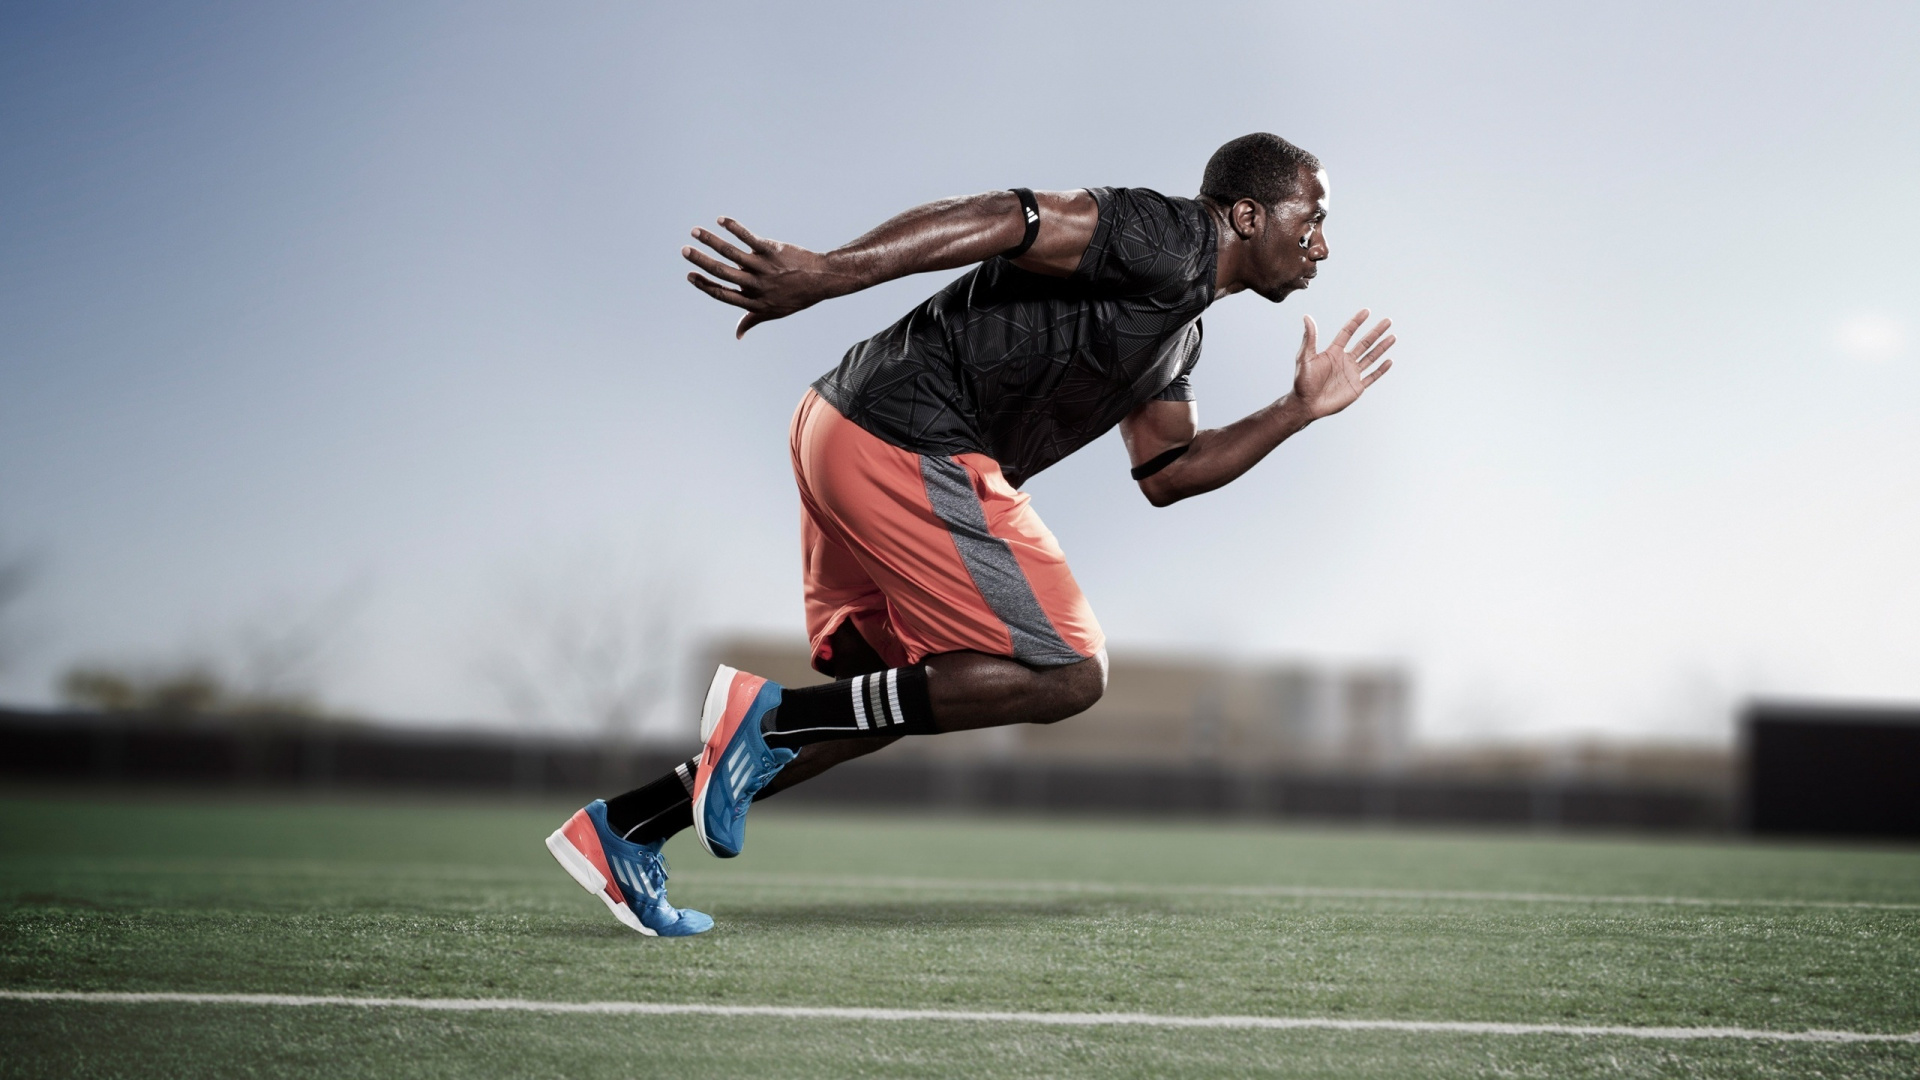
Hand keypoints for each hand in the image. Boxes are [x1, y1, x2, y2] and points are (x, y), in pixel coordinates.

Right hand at [682, 218, 853, 337]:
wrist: (821, 279)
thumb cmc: (795, 296)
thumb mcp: (774, 312)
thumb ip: (752, 320)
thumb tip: (737, 335)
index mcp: (754, 301)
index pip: (723, 294)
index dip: (705, 286)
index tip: (689, 275)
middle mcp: (756, 285)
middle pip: (722, 272)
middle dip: (701, 261)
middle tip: (684, 251)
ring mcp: (763, 266)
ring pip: (731, 253)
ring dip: (711, 241)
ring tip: (694, 231)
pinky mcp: (771, 250)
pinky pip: (748, 237)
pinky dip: (734, 228)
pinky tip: (720, 220)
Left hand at [1292, 309, 1394, 419]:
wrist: (1306, 404)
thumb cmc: (1302, 382)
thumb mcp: (1305, 357)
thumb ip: (1309, 338)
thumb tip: (1307, 317)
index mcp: (1333, 352)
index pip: (1348, 333)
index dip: (1356, 322)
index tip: (1366, 311)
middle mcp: (1344, 361)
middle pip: (1364, 343)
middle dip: (1376, 332)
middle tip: (1388, 321)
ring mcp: (1352, 374)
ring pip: (1371, 357)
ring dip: (1382, 347)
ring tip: (1392, 337)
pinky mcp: (1356, 387)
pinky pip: (1372, 377)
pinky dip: (1381, 370)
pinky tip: (1389, 361)